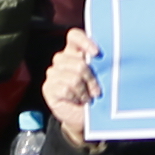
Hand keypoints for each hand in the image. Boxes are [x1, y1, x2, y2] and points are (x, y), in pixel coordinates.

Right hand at [43, 30, 102, 147]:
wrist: (82, 117)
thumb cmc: (93, 94)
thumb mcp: (99, 77)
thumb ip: (99, 65)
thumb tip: (106, 57)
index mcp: (75, 52)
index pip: (74, 36)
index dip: (84, 41)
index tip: (96, 53)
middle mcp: (62, 60)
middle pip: (76, 60)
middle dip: (91, 77)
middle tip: (97, 90)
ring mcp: (53, 74)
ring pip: (72, 76)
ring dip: (84, 90)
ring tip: (88, 97)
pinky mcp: (48, 87)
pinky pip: (64, 88)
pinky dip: (75, 96)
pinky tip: (78, 101)